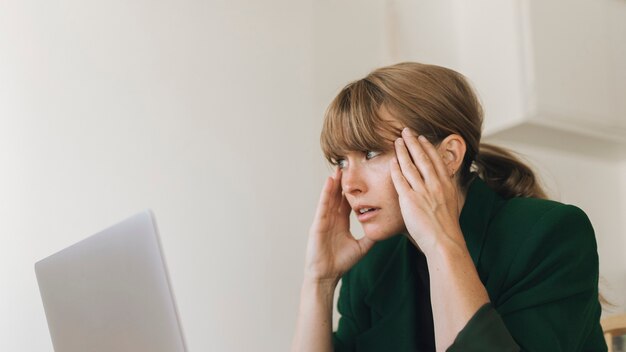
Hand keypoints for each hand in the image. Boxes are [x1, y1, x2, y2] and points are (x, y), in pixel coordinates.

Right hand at [304, 168, 374, 285]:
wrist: (327, 275)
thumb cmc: (341, 262)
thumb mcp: (362, 246)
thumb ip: (372, 236)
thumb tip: (386, 228)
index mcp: (341, 222)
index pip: (348, 202)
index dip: (353, 190)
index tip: (361, 178)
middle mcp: (332, 218)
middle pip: (339, 195)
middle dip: (343, 181)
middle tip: (349, 166)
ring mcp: (324, 219)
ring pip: (330, 196)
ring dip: (335, 182)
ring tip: (340, 167)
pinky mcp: (318, 223)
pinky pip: (323, 205)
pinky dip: (326, 192)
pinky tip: (330, 181)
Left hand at [389, 128, 464, 253]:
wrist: (444, 242)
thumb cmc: (446, 228)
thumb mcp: (452, 204)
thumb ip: (445, 192)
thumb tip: (445, 186)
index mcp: (446, 185)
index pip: (436, 160)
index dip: (427, 147)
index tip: (421, 138)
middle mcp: (435, 185)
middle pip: (422, 158)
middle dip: (413, 142)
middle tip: (406, 130)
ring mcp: (423, 192)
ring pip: (410, 166)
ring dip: (402, 151)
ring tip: (397, 141)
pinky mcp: (410, 200)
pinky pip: (401, 180)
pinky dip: (396, 169)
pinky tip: (391, 161)